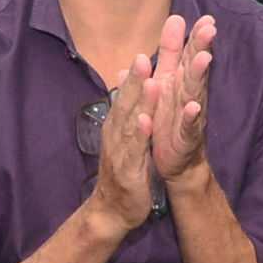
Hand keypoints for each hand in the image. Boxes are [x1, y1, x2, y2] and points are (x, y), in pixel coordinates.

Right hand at [85, 54, 158, 238]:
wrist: (112, 210)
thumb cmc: (123, 171)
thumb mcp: (125, 137)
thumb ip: (126, 110)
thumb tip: (126, 80)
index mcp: (117, 124)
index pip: (126, 96)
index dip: (134, 75)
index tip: (144, 52)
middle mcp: (116, 133)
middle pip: (126, 102)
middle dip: (135, 80)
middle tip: (143, 55)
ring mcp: (120, 150)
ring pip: (130, 122)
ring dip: (140, 101)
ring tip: (150, 80)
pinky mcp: (127, 169)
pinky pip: (134, 149)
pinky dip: (140, 134)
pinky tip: (147, 121)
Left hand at [142, 14, 218, 190]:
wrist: (173, 162)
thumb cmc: (169, 119)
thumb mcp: (165, 82)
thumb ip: (168, 55)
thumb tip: (173, 21)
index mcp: (179, 82)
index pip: (189, 55)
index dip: (197, 37)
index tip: (207, 18)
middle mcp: (187, 95)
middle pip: (195, 68)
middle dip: (201, 48)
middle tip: (210, 28)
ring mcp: (188, 116)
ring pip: (194, 92)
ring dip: (198, 75)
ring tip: (203, 58)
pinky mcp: (185, 138)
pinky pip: (187, 126)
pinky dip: (190, 117)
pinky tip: (193, 107)